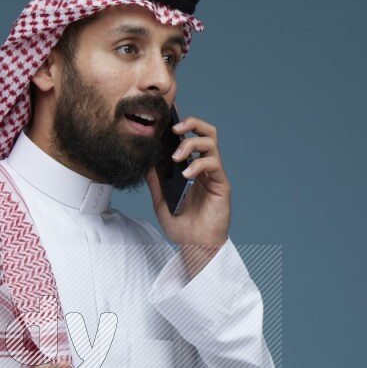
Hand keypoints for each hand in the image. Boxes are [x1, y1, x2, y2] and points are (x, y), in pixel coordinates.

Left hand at [146, 115, 230, 250]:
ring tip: (177, 157)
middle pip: (205, 131)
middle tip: (175, 129)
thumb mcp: (161, 202)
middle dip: (191, 123)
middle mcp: (204, 167)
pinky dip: (198, 164)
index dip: (181, 125)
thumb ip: (155, 182)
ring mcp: (214, 174)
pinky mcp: (221, 184)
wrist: (196, 246)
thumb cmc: (182, 226)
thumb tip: (145, 162)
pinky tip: (186, 175)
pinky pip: (213, 163)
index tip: (165, 120)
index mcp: (191, 168)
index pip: (189, 138)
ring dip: (191, 143)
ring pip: (210, 142)